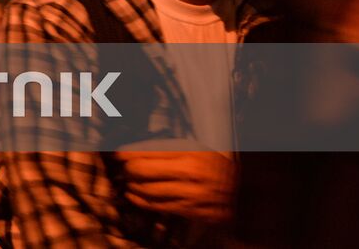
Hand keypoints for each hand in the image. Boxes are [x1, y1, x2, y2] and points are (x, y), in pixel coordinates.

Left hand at [115, 146, 233, 224]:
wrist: (241, 191)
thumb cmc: (211, 165)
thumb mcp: (193, 147)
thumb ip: (165, 147)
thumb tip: (131, 148)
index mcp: (190, 151)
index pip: (146, 150)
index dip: (125, 152)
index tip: (116, 153)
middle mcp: (190, 172)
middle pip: (141, 170)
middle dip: (126, 169)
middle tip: (123, 168)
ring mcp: (191, 193)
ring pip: (146, 190)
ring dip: (131, 186)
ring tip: (127, 182)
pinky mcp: (191, 211)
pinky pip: (157, 207)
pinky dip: (140, 201)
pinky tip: (135, 196)